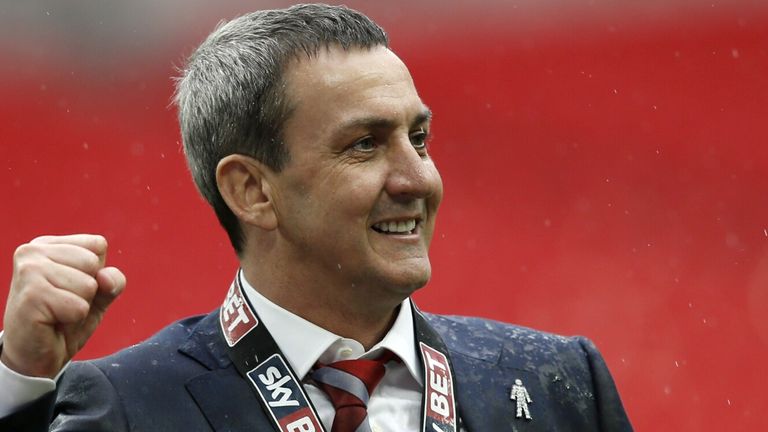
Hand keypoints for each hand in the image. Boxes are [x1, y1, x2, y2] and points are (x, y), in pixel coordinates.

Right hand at [1, 234, 125, 377]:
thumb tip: (106, 277)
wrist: (35, 357)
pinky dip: (73, 319)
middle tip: (62, 304)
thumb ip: (112, 281)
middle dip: (88, 290)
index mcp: (48, 244)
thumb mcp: (98, 296)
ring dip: (79, 306)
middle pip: (93, 262)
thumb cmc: (64, 320)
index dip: (96, 273)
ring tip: (56, 312)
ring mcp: (29, 271)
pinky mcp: (31, 295)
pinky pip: (79, 306)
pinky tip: (50, 322)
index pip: (98, 245)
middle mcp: (32, 251)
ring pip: (88, 285)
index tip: (71, 288)